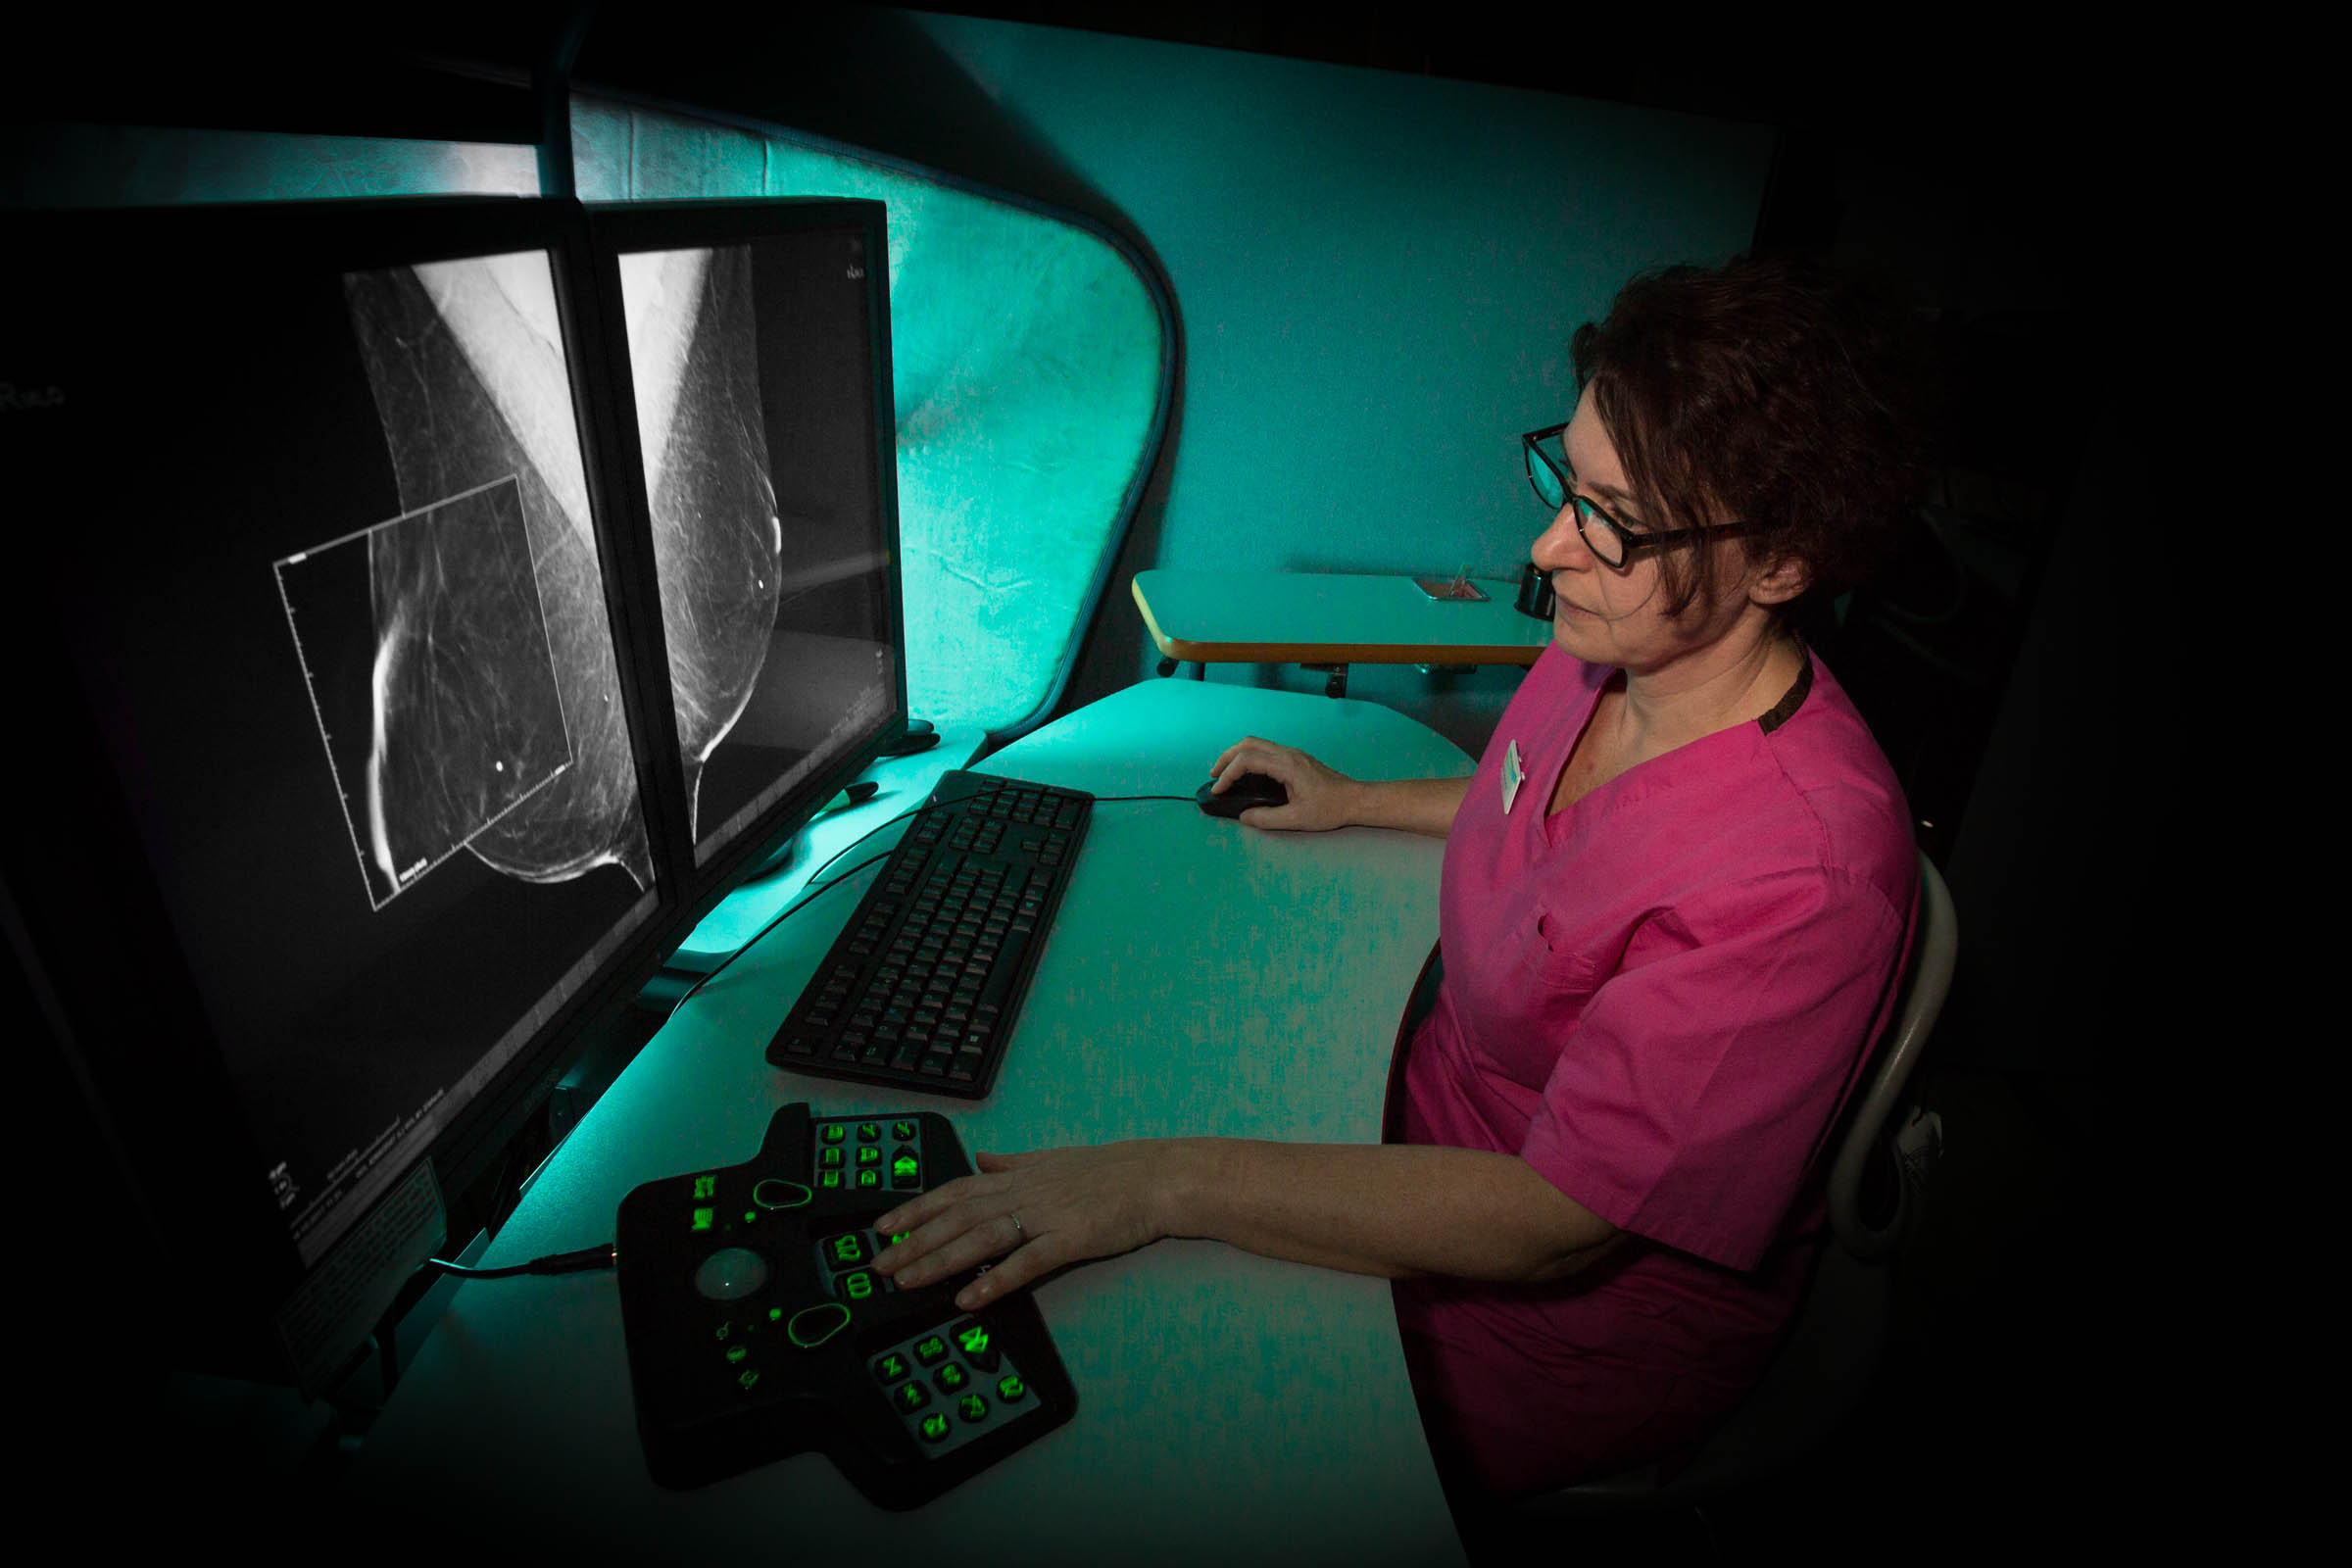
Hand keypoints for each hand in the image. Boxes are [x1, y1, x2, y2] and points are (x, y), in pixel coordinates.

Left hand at [872, 1141, 1179, 1310]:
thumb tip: (981, 1160)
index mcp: (1018, 1175)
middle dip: (913, 1240)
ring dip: (939, 1260)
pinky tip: (968, 1298)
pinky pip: (1025, 1263)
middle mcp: (1023, 1192)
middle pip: (957, 1216)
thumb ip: (1013, 1163)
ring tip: (907, 1281)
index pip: (955, 1190)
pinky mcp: (1069, 1240)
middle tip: (879, 1264)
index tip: (885, 1226)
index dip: (916, 1208)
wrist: (1157, 1177)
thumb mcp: (1054, 1159)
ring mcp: (1045, 1216)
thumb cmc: (1112, 1171)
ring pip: (980, 1238)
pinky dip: (994, 1280)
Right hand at [1206, 737, 1359, 830]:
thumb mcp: (1297, 819)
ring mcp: (1292, 754)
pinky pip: (1266, 751)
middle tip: (1214, 776)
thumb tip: (1244, 816)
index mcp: (1287, 765)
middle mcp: (1288, 754)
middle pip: (1248, 744)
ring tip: (1226, 774)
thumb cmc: (1331, 808)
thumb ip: (1267, 818)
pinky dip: (1249, 758)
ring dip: (1237, 756)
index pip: (1247, 761)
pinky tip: (1247, 775)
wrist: (1355, 799)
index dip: (1228, 774)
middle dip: (1226, 758)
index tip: (1218, 790)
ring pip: (1257, 744)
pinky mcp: (1296, 759)